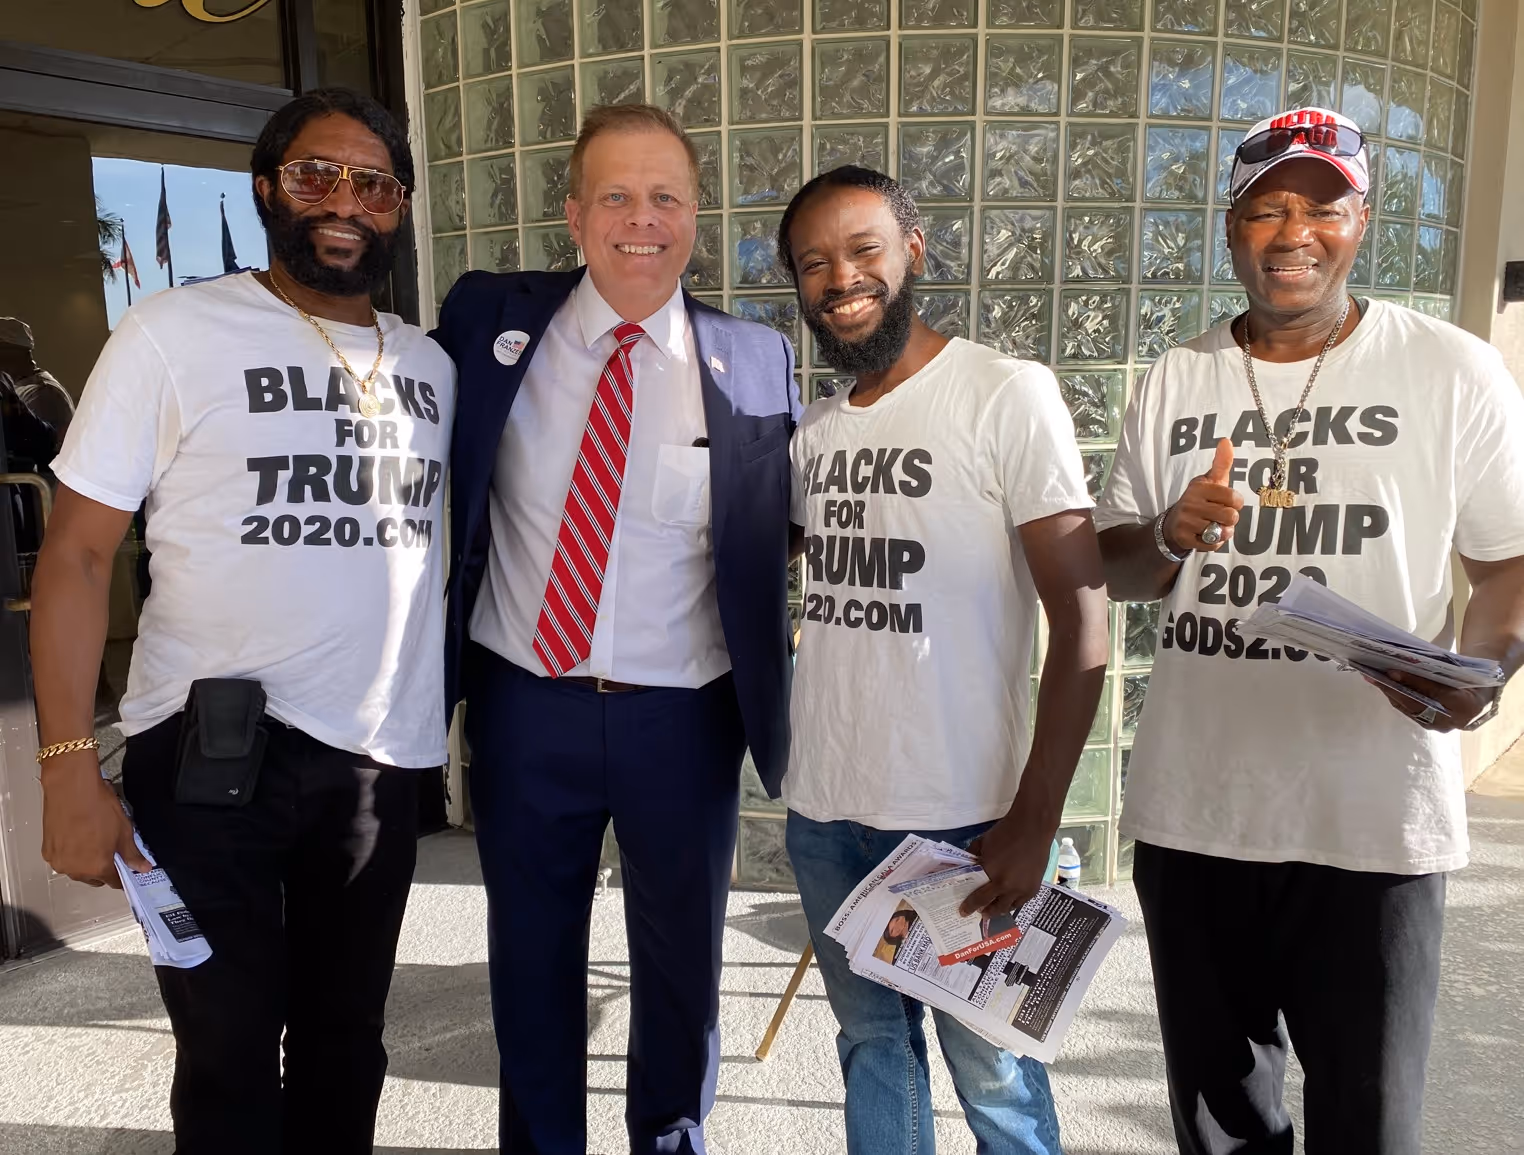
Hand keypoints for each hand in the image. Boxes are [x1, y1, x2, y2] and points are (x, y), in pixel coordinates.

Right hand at [40, 751, 150, 887]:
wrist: (71, 790)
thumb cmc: (100, 809)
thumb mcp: (124, 831)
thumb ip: (132, 854)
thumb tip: (143, 869)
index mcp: (97, 868)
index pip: (113, 882)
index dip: (122, 876)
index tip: (125, 869)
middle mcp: (75, 871)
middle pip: (93, 878)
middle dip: (103, 868)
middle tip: (109, 850)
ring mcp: (58, 862)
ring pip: (76, 869)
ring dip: (85, 862)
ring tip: (92, 840)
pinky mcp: (46, 851)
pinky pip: (63, 858)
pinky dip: (70, 853)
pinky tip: (76, 836)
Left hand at [960, 816, 1053, 916]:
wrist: (1032, 827)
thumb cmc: (1004, 833)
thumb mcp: (982, 843)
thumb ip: (973, 858)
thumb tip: (967, 867)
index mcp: (992, 876)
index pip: (978, 898)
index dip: (970, 907)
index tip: (963, 912)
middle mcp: (1008, 887)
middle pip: (995, 908)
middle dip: (986, 911)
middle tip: (980, 911)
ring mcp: (1023, 889)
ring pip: (1009, 907)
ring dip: (1000, 909)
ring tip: (994, 907)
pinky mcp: (1034, 887)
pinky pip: (1021, 902)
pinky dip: (1013, 902)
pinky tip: (1009, 900)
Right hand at [1162, 439, 1243, 553]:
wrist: (1173, 523)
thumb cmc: (1199, 500)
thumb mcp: (1209, 481)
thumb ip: (1221, 462)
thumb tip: (1227, 441)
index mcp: (1200, 487)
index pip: (1233, 498)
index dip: (1236, 503)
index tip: (1227, 502)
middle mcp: (1190, 503)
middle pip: (1231, 516)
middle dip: (1230, 519)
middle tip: (1220, 516)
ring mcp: (1186, 522)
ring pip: (1222, 531)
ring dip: (1222, 531)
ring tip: (1214, 526)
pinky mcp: (1184, 538)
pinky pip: (1212, 544)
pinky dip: (1214, 542)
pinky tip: (1206, 535)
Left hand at [1368, 671, 1494, 733]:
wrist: (1476, 698)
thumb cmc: (1466, 680)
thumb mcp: (1454, 673)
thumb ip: (1431, 673)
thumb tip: (1399, 669)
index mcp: (1465, 705)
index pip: (1434, 692)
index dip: (1412, 681)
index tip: (1391, 671)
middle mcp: (1451, 720)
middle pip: (1415, 704)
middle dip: (1392, 689)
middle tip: (1372, 675)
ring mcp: (1439, 726)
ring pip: (1408, 709)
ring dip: (1390, 693)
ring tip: (1373, 679)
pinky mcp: (1429, 725)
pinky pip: (1408, 712)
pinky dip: (1396, 698)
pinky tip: (1385, 687)